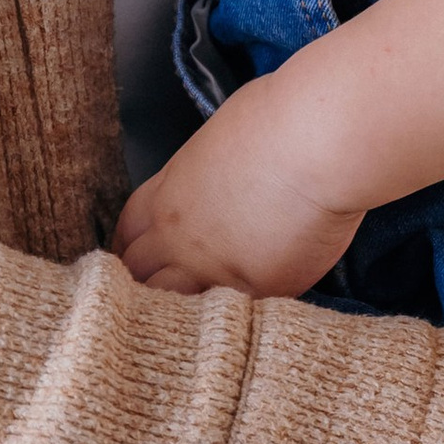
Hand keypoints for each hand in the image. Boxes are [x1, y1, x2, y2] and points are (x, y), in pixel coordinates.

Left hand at [116, 83, 365, 298]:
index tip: (142, 260)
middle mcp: (178, 236)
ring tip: (195, 319)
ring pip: (170, 307)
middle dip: (146, 286)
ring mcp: (212, 269)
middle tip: (163, 296)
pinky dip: (231, 322)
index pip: (127, 234)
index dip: (131, 250)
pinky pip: (229, 319)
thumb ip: (207, 171)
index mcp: (167, 193)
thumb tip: (218, 178)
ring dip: (178, 312)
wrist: (315, 144)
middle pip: (138, 276)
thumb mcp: (220, 139)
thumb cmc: (277, 121)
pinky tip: (239, 321)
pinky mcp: (254, 292)